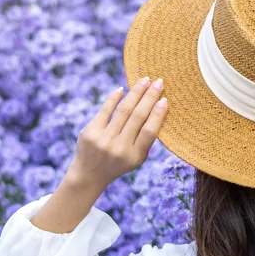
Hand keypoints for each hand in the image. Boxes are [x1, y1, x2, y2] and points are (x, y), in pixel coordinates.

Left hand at [64, 76, 168, 193]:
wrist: (89, 174)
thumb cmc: (119, 162)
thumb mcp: (137, 158)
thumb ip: (146, 138)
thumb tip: (158, 106)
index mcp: (135, 156)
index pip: (150, 131)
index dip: (158, 114)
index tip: (165, 99)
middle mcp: (120, 148)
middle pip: (137, 117)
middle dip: (149, 97)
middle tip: (158, 82)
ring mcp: (104, 140)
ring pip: (123, 110)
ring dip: (135, 92)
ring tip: (144, 80)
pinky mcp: (90, 132)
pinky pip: (105, 110)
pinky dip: (114, 98)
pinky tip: (122, 89)